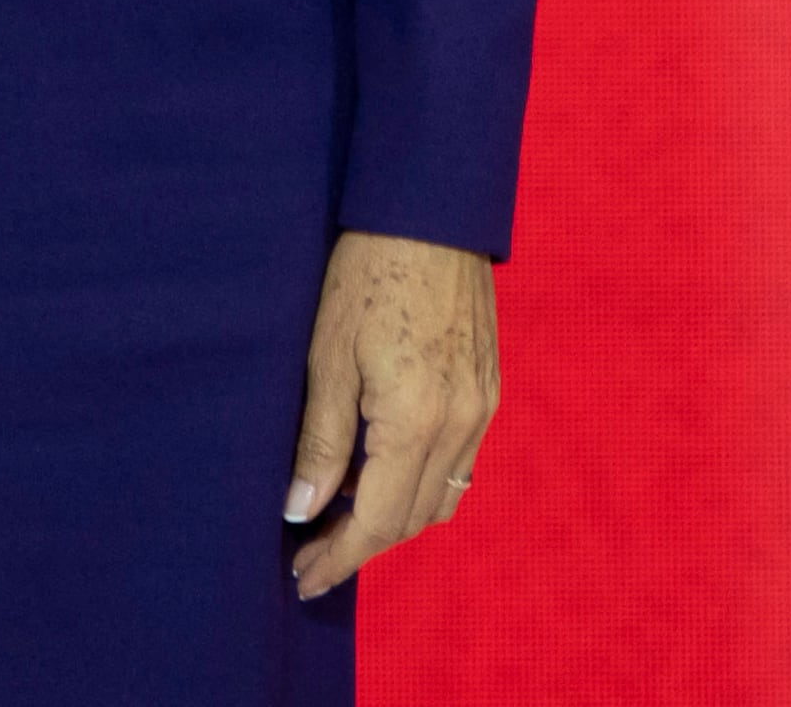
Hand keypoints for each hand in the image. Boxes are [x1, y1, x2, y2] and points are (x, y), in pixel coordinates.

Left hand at [283, 229, 499, 600]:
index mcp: (417, 421)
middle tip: (309, 553)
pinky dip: (420, 484)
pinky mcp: (488, 389)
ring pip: (439, 498)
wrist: (429, 211)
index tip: (301, 579)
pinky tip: (381, 472)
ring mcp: (482, 408)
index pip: (376, 522)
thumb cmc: (367, 274)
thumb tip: (302, 510)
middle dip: (359, 546)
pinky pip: (459, 465)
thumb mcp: (326, 357)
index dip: (337, 558)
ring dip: (392, 519)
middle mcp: (461, 425)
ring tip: (339, 518)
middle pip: (411, 519)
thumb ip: (320, 442)